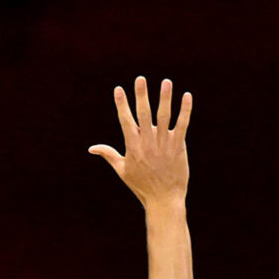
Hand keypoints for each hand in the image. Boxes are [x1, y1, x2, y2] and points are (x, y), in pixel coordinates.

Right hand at [90, 77, 191, 206]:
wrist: (163, 200)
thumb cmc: (142, 186)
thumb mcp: (122, 170)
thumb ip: (109, 155)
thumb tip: (91, 148)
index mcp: (133, 146)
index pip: (125, 120)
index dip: (121, 104)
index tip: (119, 89)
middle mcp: (148, 142)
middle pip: (144, 114)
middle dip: (142, 95)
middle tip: (141, 78)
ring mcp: (164, 143)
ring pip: (164, 116)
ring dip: (165, 98)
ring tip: (166, 81)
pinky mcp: (179, 147)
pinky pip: (182, 125)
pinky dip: (185, 111)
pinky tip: (187, 96)